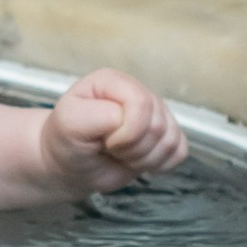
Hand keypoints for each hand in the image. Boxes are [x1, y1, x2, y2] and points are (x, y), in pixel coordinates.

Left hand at [40, 69, 186, 189]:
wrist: (70, 164)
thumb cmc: (66, 140)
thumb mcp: (69, 124)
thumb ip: (97, 116)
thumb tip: (127, 120)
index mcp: (114, 82)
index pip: (141, 103)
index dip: (127, 132)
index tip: (104, 142)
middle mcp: (139, 93)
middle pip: (159, 124)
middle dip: (134, 148)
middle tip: (111, 150)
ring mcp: (156, 115)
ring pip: (171, 140)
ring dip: (145, 158)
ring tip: (121, 155)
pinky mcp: (165, 137)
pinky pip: (180, 152)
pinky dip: (160, 164)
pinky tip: (138, 161)